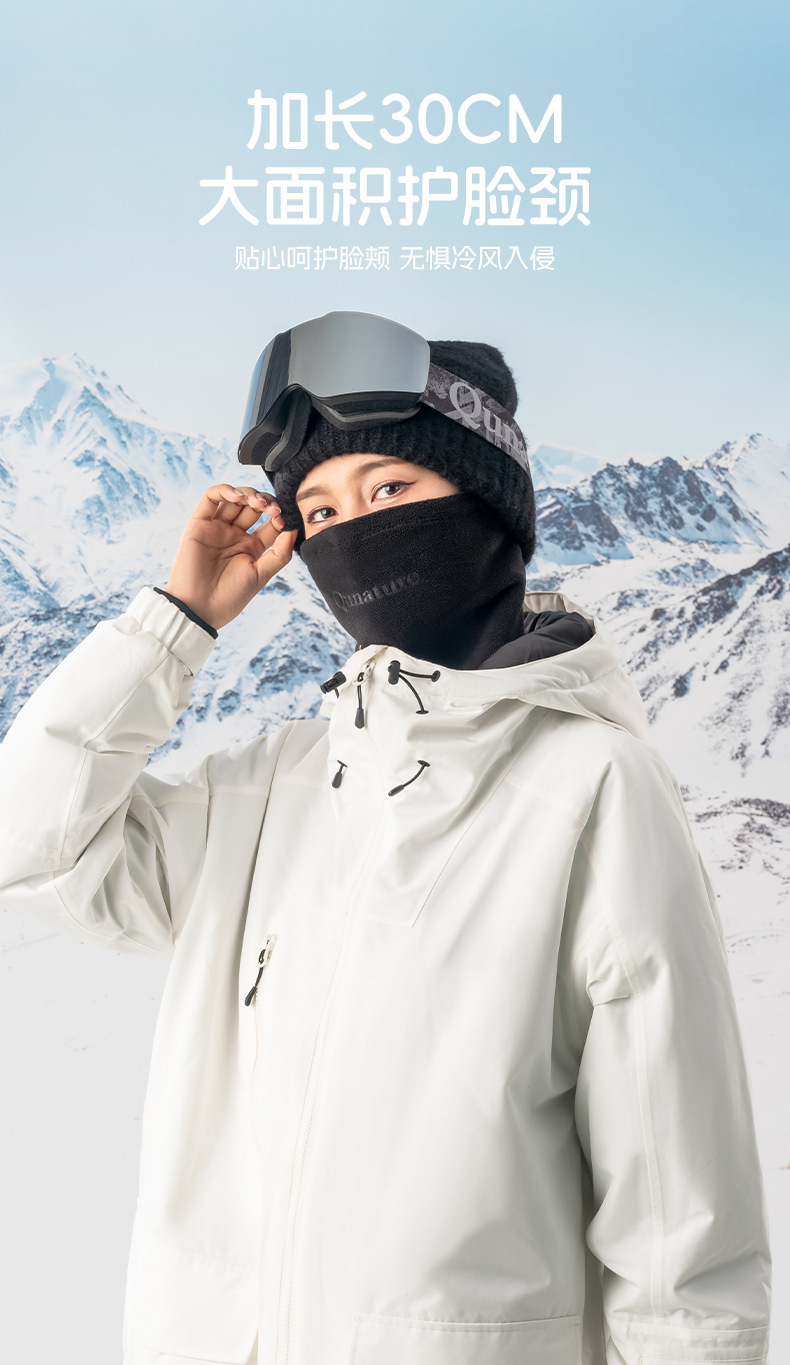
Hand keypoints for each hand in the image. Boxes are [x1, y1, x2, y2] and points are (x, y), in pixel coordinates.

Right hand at [164, 484, 297, 629]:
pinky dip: (225, 490)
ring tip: (257, 503)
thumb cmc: (229, 598)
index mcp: (251, 547)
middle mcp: (234, 535)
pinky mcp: (199, 524)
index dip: (279, 516)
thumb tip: (293, 530)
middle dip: (266, 501)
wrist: (199, 608)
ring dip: (248, 494)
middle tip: (272, 508)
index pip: (269, 522)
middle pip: (253, 506)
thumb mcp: (261, 575)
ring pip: (234, 498)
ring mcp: (217, 528)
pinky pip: (210, 498)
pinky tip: (237, 496)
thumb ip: (279, 554)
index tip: (283, 519)